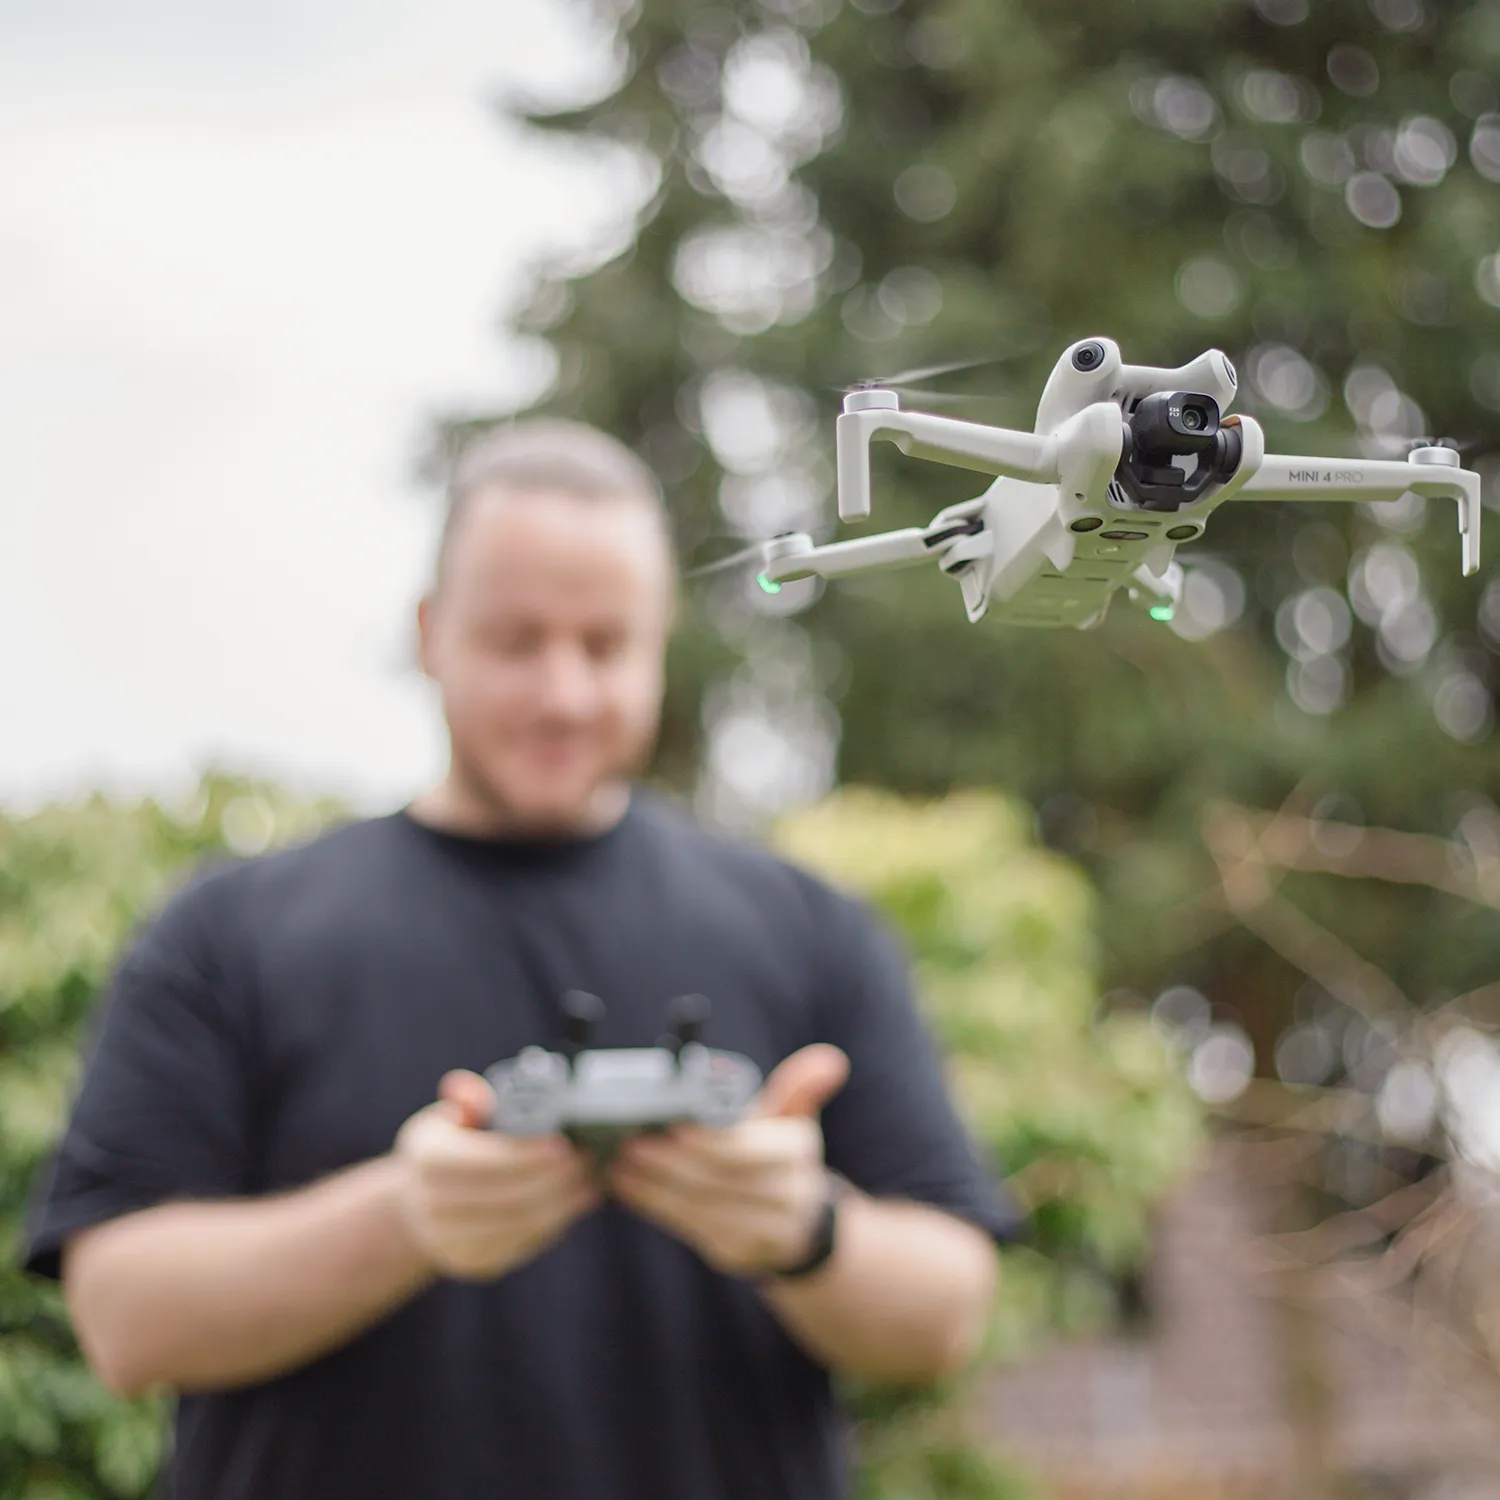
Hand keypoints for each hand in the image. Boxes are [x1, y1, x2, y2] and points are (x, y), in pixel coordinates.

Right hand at [392, 1069, 601, 1281]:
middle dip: (552, 1179)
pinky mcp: (471, 1262)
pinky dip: (554, 1223)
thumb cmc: (451, 1145)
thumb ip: (467, 1099)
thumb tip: (472, 1093)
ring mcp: (447, 1240)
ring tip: (589, 1179)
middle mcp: (428, 1204)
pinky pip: (519, 1245)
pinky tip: (577, 1201)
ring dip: (560, 1202)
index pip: (480, 1161)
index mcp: (425, 1158)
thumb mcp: (452, 1114)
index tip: (562, 1144)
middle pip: (503, 1196)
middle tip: (586, 1159)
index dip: (525, 1156)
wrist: (423, 1200)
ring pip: (516, 1225)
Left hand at [607, 1043, 849, 1276]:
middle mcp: (786, 1196)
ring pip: (699, 1208)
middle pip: (717, 1181)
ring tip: (618, 1163)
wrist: (800, 1224)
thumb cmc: (780, 1156)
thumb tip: (830, 1060)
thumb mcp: (794, 1119)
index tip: (669, 1126)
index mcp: (796, 1154)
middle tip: (629, 1142)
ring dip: (653, 1187)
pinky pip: (689, 1228)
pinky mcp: (734, 1253)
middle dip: (668, 1163)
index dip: (706, 1142)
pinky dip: (654, 1206)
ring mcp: (762, 1232)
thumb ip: (800, 1087)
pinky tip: (627, 1187)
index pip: (745, 1150)